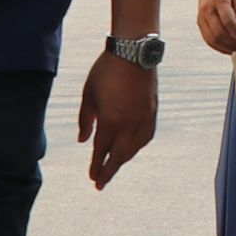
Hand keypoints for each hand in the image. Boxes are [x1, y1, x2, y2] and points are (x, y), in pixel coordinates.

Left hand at [76, 48, 157, 187]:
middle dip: (109, 171)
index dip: (96, 166)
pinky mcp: (152, 112)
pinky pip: (145, 138)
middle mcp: (129, 123)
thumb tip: (83, 141)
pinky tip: (131, 149)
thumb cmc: (106, 71)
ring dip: (123, 160)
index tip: (92, 178)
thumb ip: (86, 120)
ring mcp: (144, 119)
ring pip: (134, 148)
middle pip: (119, 156)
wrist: (134, 51)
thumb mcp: (88, 94)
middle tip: (100, 183)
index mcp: (111, 119)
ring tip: (113, 166)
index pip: (101, 150)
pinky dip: (136, 147)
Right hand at [193, 0, 235, 56]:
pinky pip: (207, 38)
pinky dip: (217, 46)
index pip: (228, 21)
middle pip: (219, 32)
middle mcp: (208, 9)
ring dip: (226, 46)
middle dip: (233, 41)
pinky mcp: (200, 22)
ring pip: (212, 38)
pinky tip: (227, 49)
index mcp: (218, 0)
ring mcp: (202, 17)